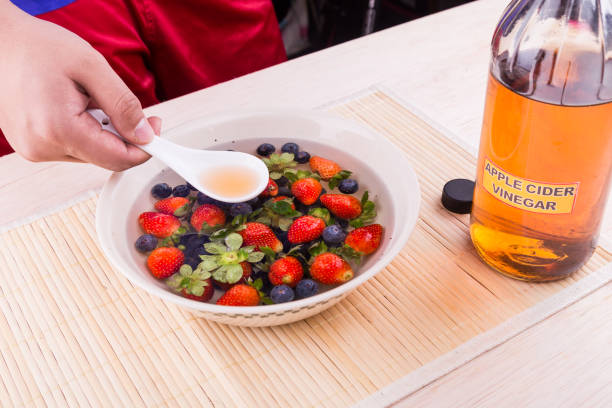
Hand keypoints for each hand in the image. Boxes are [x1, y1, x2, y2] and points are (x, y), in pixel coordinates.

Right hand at [0, 2, 159, 170]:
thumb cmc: (38, 47)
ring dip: (103, 132)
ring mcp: (34, 150)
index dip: (146, 147)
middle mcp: (42, 148)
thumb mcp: (92, 67)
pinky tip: (75, 106)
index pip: (118, 159)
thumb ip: (123, 105)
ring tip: (88, 99)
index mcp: (59, 130)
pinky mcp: (31, 146)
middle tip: (125, 105)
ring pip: (91, 154)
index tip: (157, 128)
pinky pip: (73, 147)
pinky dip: (85, 131)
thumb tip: (146, 136)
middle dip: (125, 135)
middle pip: (106, 158)